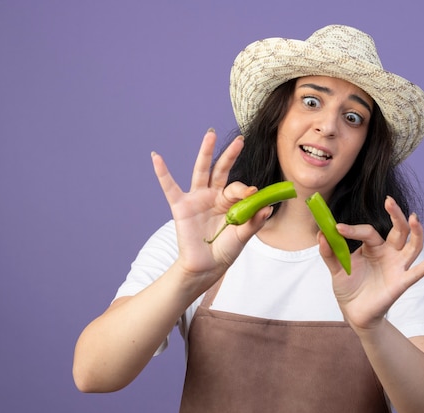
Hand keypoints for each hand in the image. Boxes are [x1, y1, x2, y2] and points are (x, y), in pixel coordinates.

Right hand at [151, 129, 270, 283]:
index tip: (253, 193)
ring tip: (210, 134)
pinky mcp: (180, 206)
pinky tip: (156, 157)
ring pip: (201, 171)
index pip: (237, 188)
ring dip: (206, 152)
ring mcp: (196, 199)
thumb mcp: (243, 236)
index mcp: (229, 202)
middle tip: (240, 140)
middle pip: (221, 170)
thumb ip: (254, 221)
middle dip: (230, 155)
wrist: (206, 267)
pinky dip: (162, 172)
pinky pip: (169, 187)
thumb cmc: (225, 251)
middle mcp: (213, 196)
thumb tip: (268, 206)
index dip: (245, 189)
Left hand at [318, 196, 423, 330]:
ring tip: (414, 218)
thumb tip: (321, 234)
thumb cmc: (348, 288)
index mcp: (373, 247)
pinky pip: (418, 272)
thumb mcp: (336, 269)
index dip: (352, 230)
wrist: (354, 313)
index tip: (337, 227)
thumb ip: (329, 252)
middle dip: (396, 214)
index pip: (368, 232)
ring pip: (412, 245)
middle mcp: (388, 253)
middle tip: (389, 200)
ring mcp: (397, 266)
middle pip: (398, 230)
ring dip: (416, 232)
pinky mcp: (401, 282)